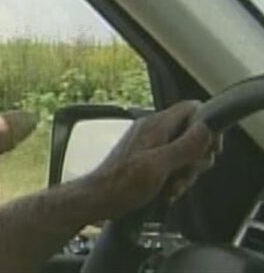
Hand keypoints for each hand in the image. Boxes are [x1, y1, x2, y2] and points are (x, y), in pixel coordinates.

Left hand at [87, 100, 219, 219]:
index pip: (193, 109)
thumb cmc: (122, 184)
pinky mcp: (146, 158)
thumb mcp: (160, 166)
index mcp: (156, 125)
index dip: (208, 127)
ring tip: (172, 188)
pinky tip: (166, 192)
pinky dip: (173, 178)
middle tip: (184, 175)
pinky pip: (171, 163)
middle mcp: (153, 130)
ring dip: (184, 173)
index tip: (210, 150)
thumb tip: (207, 127)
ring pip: (183, 152)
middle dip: (195, 158)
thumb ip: (185, 146)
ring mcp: (149, 143)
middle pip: (192, 134)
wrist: (98, 199)